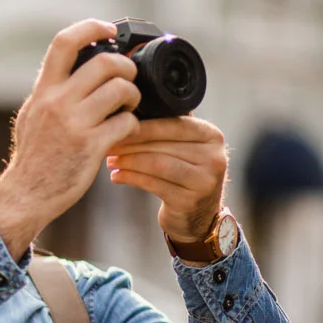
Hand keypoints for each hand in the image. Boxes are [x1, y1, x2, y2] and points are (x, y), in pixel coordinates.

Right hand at [0, 19, 141, 256]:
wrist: (25, 195)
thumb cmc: (33, 158)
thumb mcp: (32, 115)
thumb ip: (51, 92)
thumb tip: (72, 67)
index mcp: (43, 91)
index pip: (64, 42)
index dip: (91, 28)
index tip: (109, 30)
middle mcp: (57, 102)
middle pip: (105, 63)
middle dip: (126, 68)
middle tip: (129, 79)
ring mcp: (74, 124)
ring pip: (121, 90)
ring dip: (134, 96)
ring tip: (129, 107)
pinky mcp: (91, 146)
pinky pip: (127, 123)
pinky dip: (133, 126)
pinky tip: (125, 133)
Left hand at [105, 116, 226, 242]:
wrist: (198, 217)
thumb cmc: (183, 174)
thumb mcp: (185, 148)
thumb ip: (170, 127)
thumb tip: (131, 106)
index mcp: (212, 136)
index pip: (173, 124)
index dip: (142, 125)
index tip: (116, 125)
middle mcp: (214, 156)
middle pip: (163, 144)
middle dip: (131, 143)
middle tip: (107, 143)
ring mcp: (204, 180)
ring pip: (157, 163)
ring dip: (129, 161)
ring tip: (110, 160)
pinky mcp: (190, 200)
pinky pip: (153, 184)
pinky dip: (131, 178)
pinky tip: (116, 176)